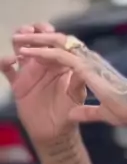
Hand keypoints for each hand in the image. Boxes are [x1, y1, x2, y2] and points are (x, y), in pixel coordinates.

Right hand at [0, 23, 86, 143]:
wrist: (54, 134)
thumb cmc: (68, 114)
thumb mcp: (76, 98)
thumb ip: (78, 83)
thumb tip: (81, 67)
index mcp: (62, 65)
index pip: (57, 46)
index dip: (52, 37)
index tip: (47, 32)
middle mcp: (46, 65)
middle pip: (38, 42)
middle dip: (35, 32)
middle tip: (31, 30)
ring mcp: (30, 73)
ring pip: (22, 50)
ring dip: (20, 41)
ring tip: (19, 38)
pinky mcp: (18, 84)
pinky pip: (8, 70)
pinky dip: (5, 63)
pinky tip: (8, 61)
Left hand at [11, 31, 126, 127]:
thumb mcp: (102, 113)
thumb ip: (87, 112)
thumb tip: (73, 113)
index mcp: (94, 68)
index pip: (69, 53)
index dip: (51, 49)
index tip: (34, 49)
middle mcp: (90, 60)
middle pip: (61, 42)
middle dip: (41, 38)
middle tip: (22, 35)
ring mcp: (88, 62)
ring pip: (57, 44)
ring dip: (36, 40)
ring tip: (18, 37)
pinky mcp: (85, 69)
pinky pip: (58, 56)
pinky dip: (41, 53)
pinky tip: (27, 52)